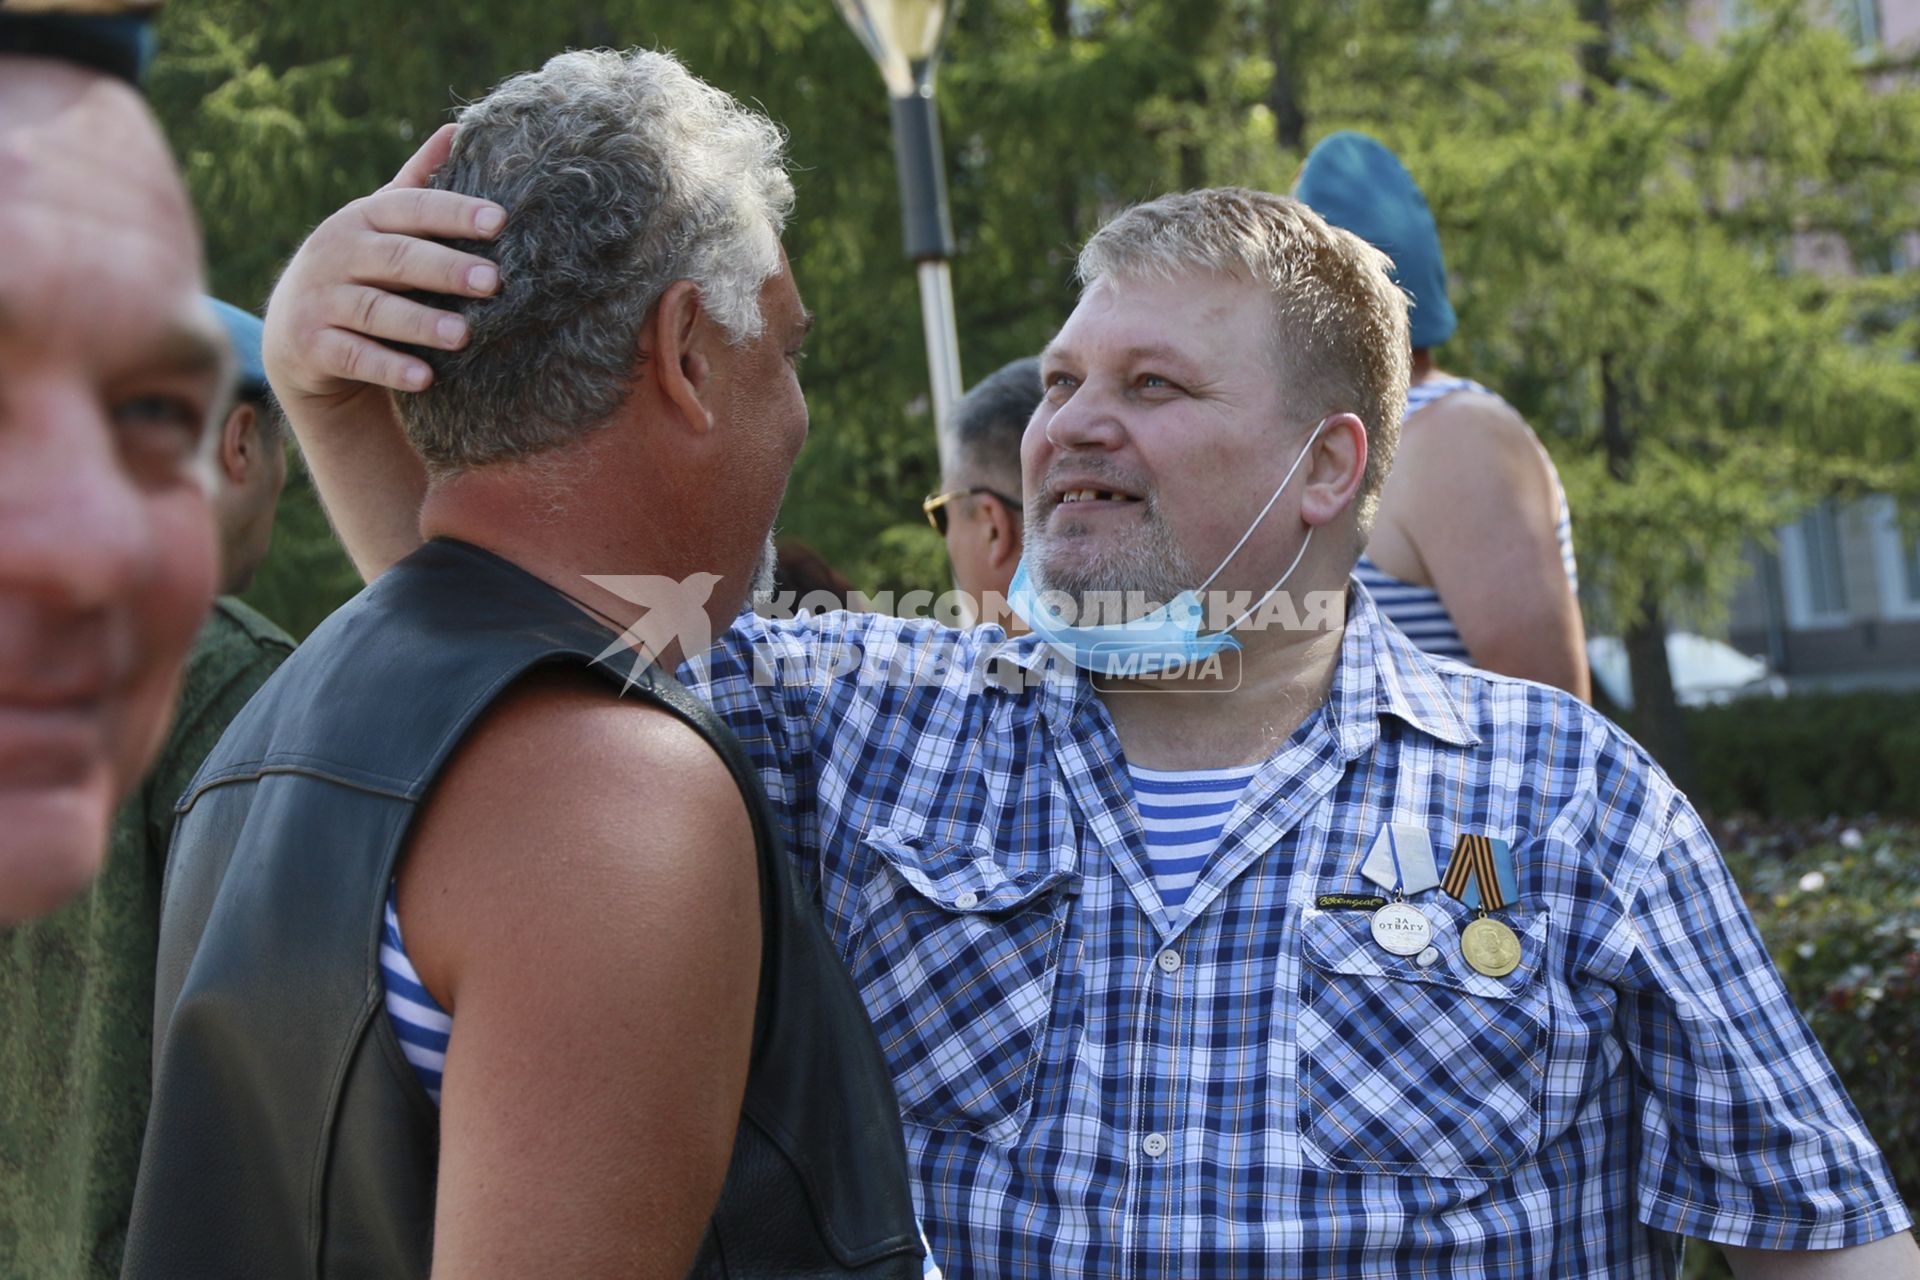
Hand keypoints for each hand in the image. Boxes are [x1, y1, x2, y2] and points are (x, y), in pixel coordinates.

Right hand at [262, 123, 505, 402]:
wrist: (296, 333)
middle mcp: (338, 253)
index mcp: (363, 218)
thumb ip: (417, 184)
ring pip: (375, 309)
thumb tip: (456, 128)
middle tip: (495, 281)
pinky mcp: (312, 345)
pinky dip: (388, 366)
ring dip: (420, 322)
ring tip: (464, 334)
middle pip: (397, 258)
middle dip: (446, 268)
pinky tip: (424, 378)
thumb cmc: (359, 269)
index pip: (412, 209)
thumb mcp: (381, 224)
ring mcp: (321, 299)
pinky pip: (353, 356)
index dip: (454, 213)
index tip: (500, 221)